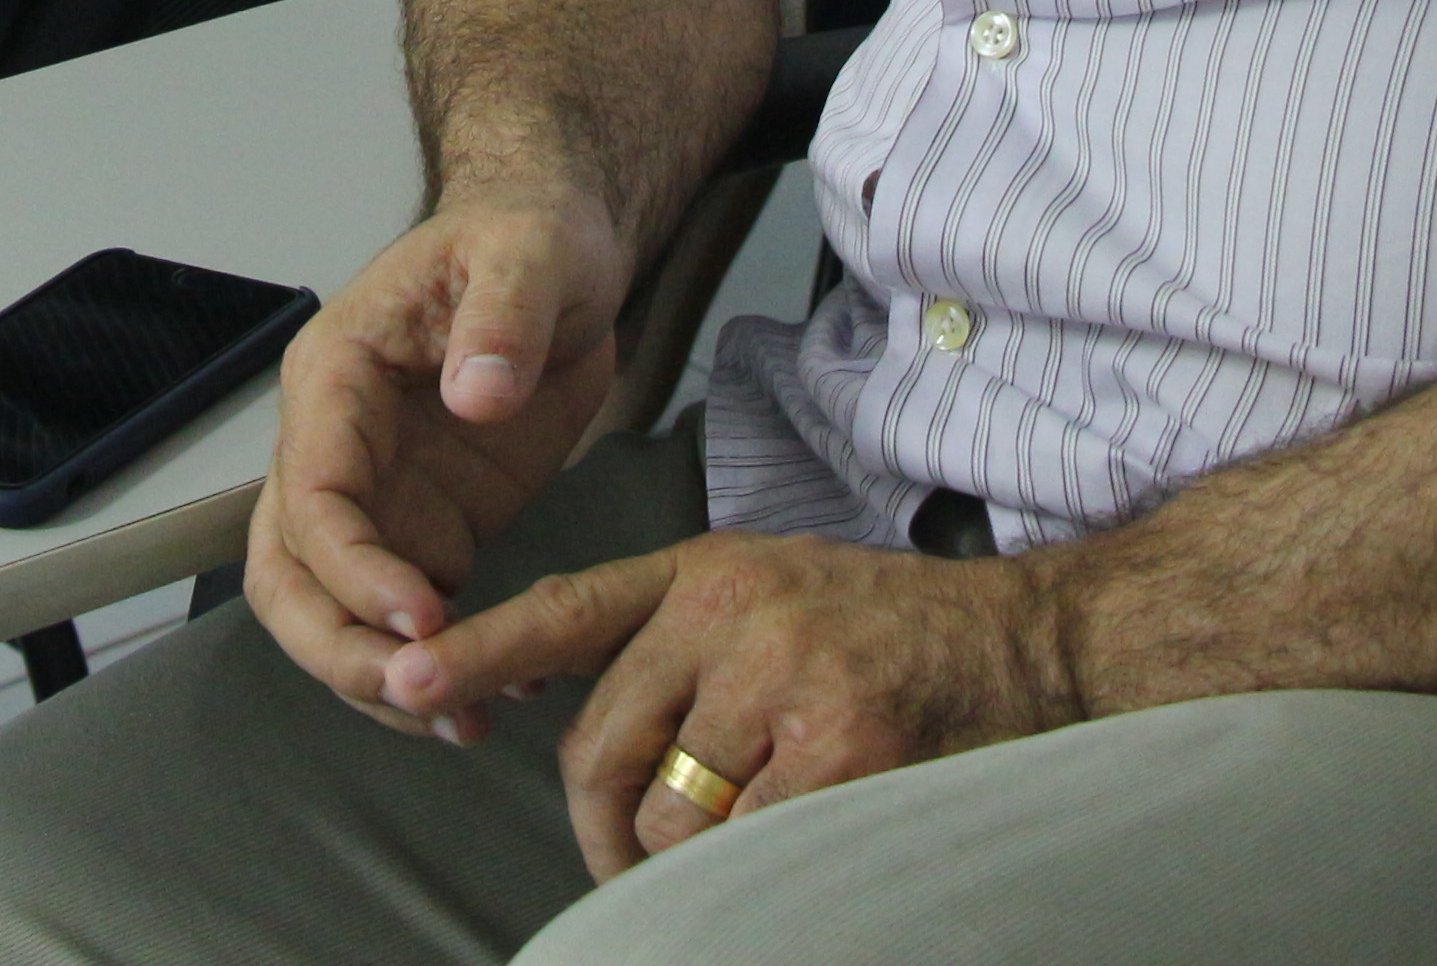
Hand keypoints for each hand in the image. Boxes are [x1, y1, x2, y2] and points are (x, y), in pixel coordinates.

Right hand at [240, 188, 638, 728]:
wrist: (562, 249)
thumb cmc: (528, 234)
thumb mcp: (529, 254)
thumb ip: (502, 318)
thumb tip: (473, 395)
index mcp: (337, 375)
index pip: (309, 493)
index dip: (351, 568)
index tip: (421, 619)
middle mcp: (338, 444)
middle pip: (288, 571)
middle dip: (336, 648)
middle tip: (419, 696)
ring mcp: (381, 494)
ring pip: (331, 610)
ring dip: (376, 677)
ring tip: (458, 720)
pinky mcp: (430, 527)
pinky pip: (404, 617)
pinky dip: (436, 667)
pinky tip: (495, 695)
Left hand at [390, 530, 1084, 879]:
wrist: (1029, 644)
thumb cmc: (892, 637)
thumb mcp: (770, 595)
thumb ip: (673, 643)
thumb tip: (562, 718)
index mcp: (704, 570)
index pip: (564, 609)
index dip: (481, 650)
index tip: (407, 675)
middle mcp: (732, 610)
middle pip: (601, 750)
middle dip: (608, 829)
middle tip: (636, 860)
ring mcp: (784, 675)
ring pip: (669, 814)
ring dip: (693, 856)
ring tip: (750, 835)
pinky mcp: (837, 746)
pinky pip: (745, 846)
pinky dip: (758, 865)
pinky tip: (804, 838)